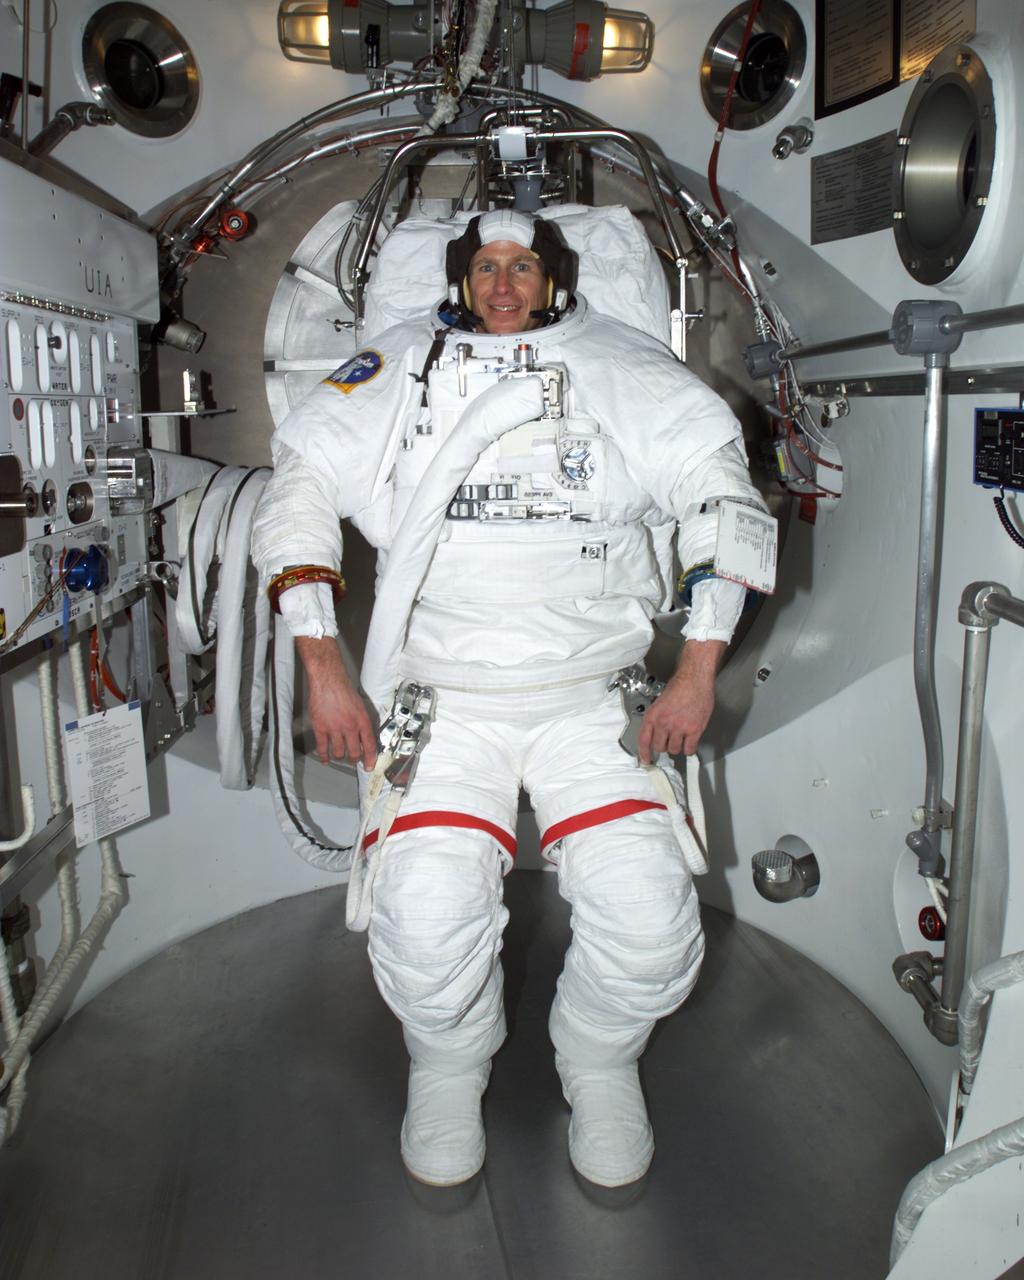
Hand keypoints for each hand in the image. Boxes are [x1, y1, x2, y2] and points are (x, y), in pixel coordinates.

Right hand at [296, 636, 376, 768]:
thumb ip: (362, 722)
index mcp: (362, 721)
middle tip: (353, 760)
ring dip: (340, 757)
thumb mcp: (360, 706)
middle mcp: (350, 726)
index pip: (369, 745)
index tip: (369, 766)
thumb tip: (364, 736)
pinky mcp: (320, 728)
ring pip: (339, 753)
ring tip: (340, 756)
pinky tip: (325, 758)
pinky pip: (322, 748)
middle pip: (354, 753)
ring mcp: (334, 728)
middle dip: (354, 759)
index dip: (370, 759)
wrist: (328, 680)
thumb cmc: (343, 689)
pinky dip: (324, 756)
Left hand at [636, 639, 725, 762]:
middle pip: (660, 747)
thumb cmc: (680, 686)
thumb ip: (657, 718)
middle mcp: (664, 723)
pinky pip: (690, 748)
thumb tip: (656, 733)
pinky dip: (689, 749)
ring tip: (680, 738)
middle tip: (668, 741)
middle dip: (664, 746)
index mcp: (653, 715)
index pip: (644, 740)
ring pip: (674, 749)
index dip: (644, 753)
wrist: (695, 678)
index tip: (645, 760)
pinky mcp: (694, 729)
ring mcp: (679, 727)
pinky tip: (689, 743)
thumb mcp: (660, 702)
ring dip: (677, 747)